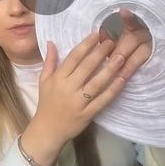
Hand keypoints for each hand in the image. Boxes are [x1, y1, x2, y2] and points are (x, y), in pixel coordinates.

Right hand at [21, 9, 151, 165]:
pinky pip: (102, 100)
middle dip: (100, 53)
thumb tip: (51, 42)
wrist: (48, 130)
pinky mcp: (88, 114)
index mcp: (58, 78)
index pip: (73, 57)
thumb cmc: (47, 102)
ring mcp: (79, 101)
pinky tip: (121, 79)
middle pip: (87, 67)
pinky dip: (113, 90)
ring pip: (97, 83)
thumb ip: (49, 61)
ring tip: (120, 57)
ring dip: (109, 69)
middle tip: (111, 42)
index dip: (85, 45)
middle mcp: (68, 88)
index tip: (96, 35)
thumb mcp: (43, 80)